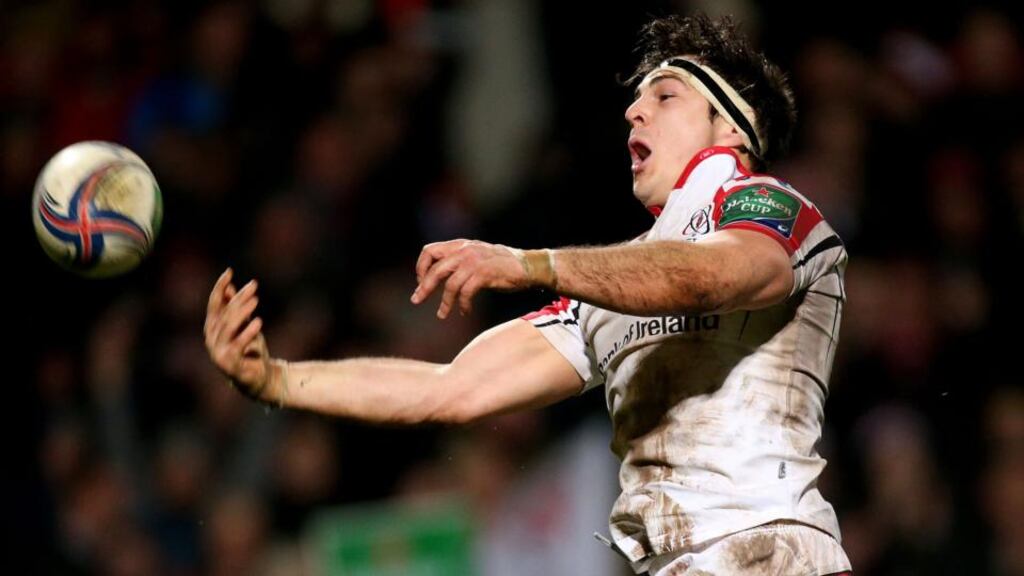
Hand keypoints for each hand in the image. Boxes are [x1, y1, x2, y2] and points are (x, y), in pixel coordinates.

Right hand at [204, 268, 271, 400]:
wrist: (258, 377)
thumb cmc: (250, 348)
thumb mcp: (244, 324)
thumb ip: (235, 308)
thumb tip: (230, 287)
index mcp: (213, 327)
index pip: (214, 303)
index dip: (219, 287)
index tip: (229, 271)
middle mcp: (211, 338)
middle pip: (224, 313)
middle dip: (238, 298)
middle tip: (254, 286)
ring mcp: (218, 352)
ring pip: (228, 327)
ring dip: (242, 312)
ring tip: (255, 300)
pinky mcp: (228, 363)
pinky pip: (237, 345)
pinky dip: (248, 333)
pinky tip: (258, 322)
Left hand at [410, 239, 533, 318]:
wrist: (529, 265)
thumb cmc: (503, 264)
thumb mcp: (477, 255)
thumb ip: (459, 260)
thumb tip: (440, 275)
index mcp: (461, 245)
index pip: (430, 250)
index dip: (421, 267)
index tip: (421, 282)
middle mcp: (465, 250)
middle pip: (435, 269)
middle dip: (424, 287)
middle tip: (416, 301)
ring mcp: (475, 262)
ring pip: (450, 285)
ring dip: (444, 302)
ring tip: (442, 314)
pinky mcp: (485, 274)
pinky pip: (466, 293)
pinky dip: (463, 305)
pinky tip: (464, 311)